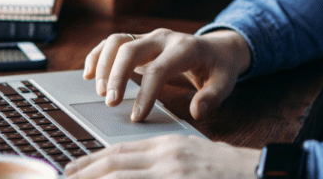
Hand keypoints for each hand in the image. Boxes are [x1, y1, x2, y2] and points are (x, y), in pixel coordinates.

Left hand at [63, 135, 260, 177]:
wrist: (260, 173)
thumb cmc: (227, 171)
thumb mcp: (190, 157)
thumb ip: (162, 162)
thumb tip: (132, 170)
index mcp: (170, 146)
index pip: (121, 151)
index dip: (93, 161)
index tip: (72, 169)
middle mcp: (169, 159)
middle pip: (115, 165)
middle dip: (85, 174)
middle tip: (63, 178)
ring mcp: (174, 175)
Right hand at [83, 28, 250, 120]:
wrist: (217, 48)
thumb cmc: (219, 68)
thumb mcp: (225, 82)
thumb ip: (213, 97)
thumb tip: (198, 111)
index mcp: (185, 48)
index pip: (159, 68)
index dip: (145, 93)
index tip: (137, 116)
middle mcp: (164, 38)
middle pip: (131, 49)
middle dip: (116, 76)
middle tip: (110, 103)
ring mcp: (150, 38)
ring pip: (117, 41)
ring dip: (103, 64)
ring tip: (99, 92)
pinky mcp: (140, 42)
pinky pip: (112, 42)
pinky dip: (98, 55)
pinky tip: (88, 74)